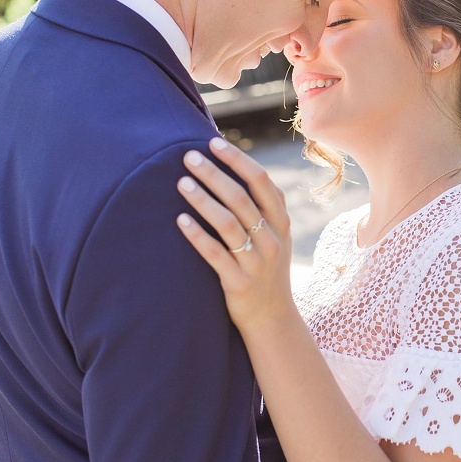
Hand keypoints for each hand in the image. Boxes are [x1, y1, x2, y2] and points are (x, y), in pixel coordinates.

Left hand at [176, 137, 296, 335]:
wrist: (273, 318)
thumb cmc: (266, 268)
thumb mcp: (275, 235)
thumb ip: (262, 206)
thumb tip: (233, 166)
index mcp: (281, 221)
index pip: (261, 181)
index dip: (237, 160)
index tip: (213, 143)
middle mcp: (272, 238)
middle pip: (241, 198)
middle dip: (213, 174)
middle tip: (188, 157)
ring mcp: (257, 262)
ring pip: (227, 223)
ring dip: (202, 200)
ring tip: (180, 183)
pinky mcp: (239, 283)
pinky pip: (215, 255)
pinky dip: (197, 235)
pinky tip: (180, 220)